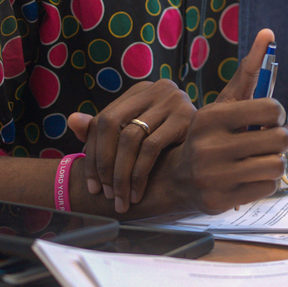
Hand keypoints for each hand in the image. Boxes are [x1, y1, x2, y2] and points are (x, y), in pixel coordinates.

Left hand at [68, 80, 196, 212]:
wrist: (214, 143)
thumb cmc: (168, 141)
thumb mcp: (134, 132)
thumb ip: (102, 129)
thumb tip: (73, 121)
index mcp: (141, 90)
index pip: (104, 119)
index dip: (94, 153)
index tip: (93, 184)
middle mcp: (158, 89)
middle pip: (114, 126)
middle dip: (105, 165)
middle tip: (105, 194)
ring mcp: (174, 101)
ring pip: (132, 139)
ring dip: (122, 174)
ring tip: (120, 197)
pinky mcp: (187, 118)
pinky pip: (152, 147)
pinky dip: (140, 172)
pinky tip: (138, 191)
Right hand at [136, 29, 287, 216]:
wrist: (179, 177)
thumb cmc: (211, 135)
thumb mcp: (225, 102)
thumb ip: (249, 69)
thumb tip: (269, 34)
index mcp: (211, 117)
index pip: (272, 109)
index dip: (276, 115)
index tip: (266, 120)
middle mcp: (208, 146)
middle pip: (279, 139)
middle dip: (278, 140)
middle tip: (266, 142)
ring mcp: (212, 176)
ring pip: (275, 165)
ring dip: (273, 163)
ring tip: (258, 159)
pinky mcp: (219, 200)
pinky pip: (266, 188)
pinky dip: (264, 182)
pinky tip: (248, 177)